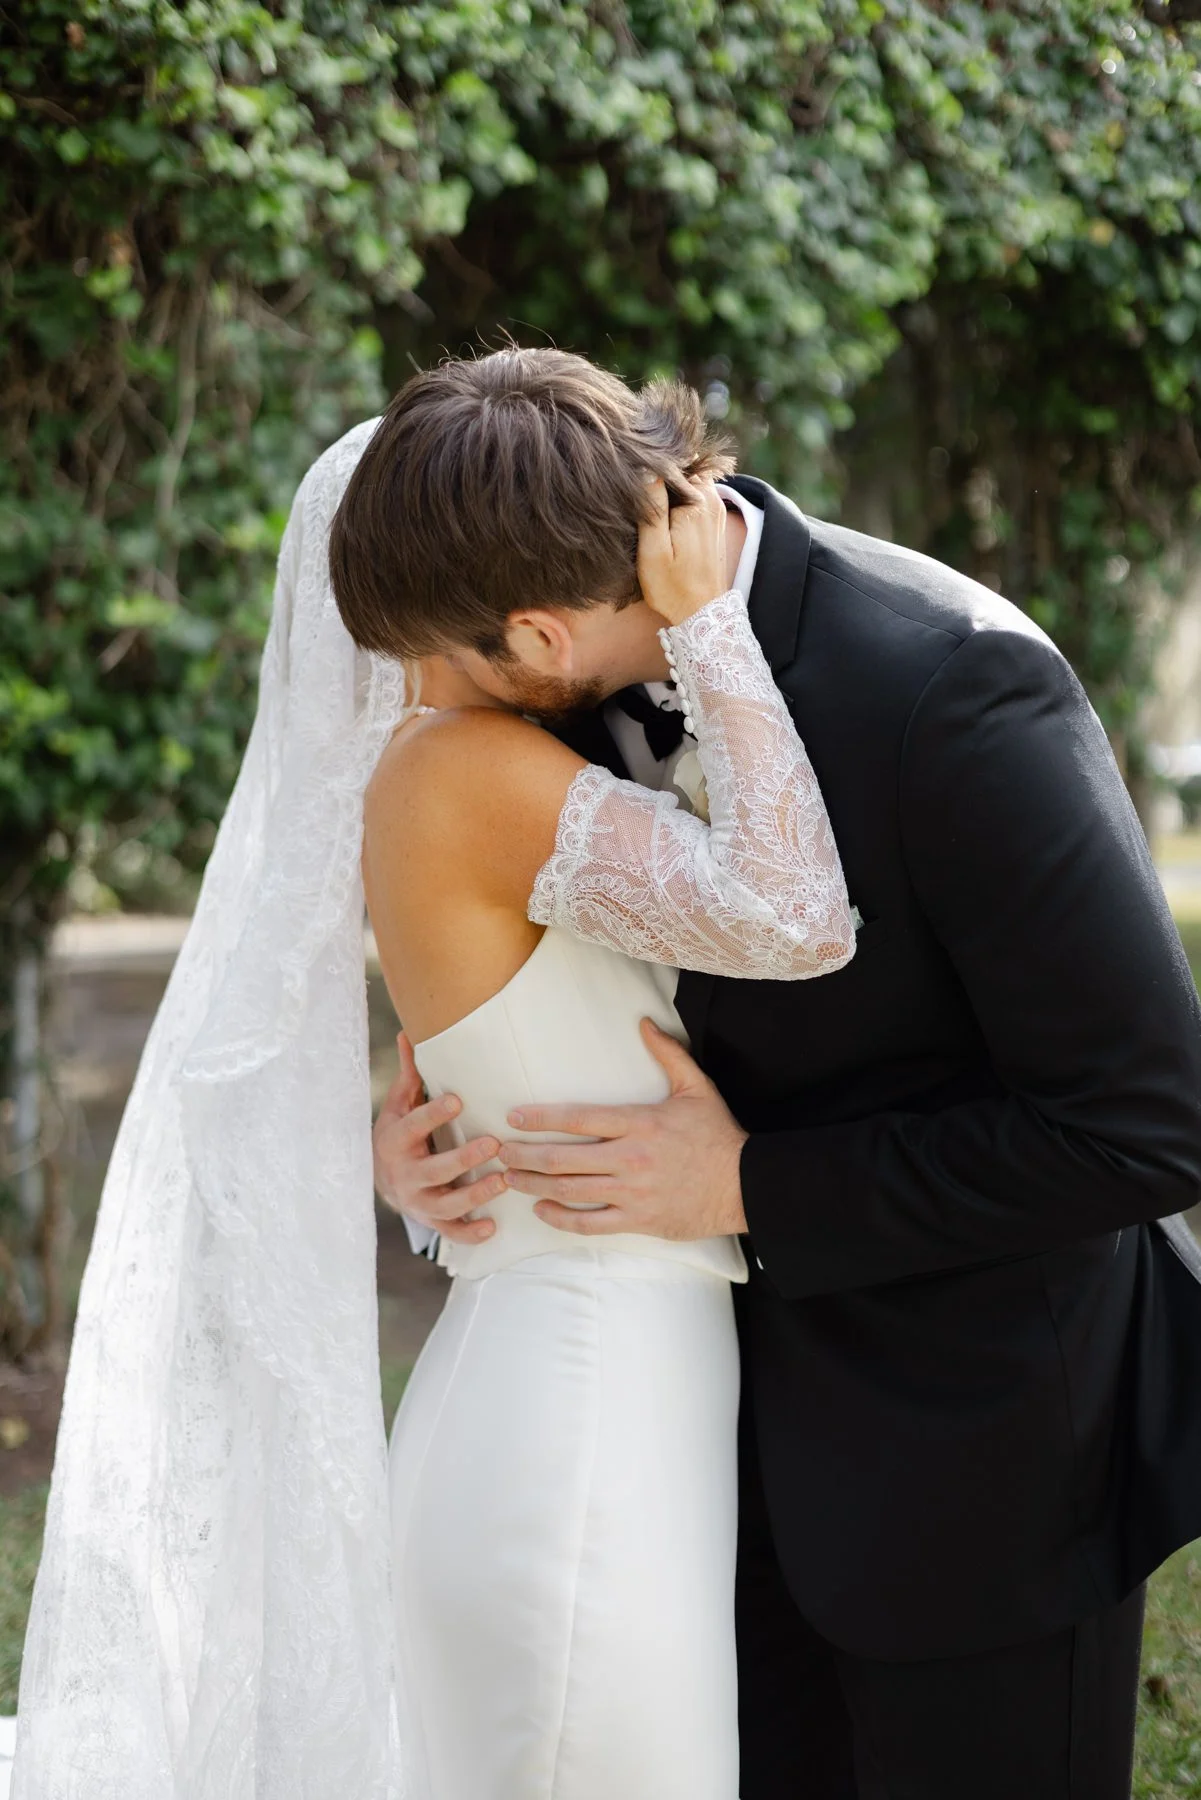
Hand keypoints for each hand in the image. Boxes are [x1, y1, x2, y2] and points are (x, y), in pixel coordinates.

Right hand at [373, 1031, 505, 1244]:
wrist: (381, 1180)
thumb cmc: (400, 1134)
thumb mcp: (399, 1106)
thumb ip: (409, 1074)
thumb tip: (408, 1033)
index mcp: (396, 1140)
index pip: (414, 1126)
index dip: (433, 1114)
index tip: (458, 1100)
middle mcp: (405, 1174)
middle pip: (435, 1169)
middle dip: (464, 1159)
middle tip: (494, 1143)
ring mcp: (417, 1201)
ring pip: (446, 1203)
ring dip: (475, 1195)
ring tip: (503, 1181)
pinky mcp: (430, 1220)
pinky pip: (450, 1231)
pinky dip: (469, 1232)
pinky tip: (492, 1226)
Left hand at [497, 1020, 748, 1239]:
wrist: (746, 1184)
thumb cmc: (718, 1135)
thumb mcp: (697, 1088)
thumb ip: (668, 1054)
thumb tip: (645, 1022)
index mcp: (640, 1123)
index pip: (579, 1118)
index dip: (541, 1118)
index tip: (514, 1117)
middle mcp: (631, 1158)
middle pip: (563, 1158)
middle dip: (524, 1155)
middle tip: (498, 1152)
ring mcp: (633, 1192)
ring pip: (570, 1190)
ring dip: (533, 1185)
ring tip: (509, 1178)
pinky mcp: (638, 1220)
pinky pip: (590, 1223)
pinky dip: (560, 1218)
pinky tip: (541, 1209)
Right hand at [638, 476, 728, 626]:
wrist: (701, 614)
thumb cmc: (672, 587)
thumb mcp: (653, 551)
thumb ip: (652, 508)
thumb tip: (648, 469)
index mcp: (696, 502)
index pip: (672, 463)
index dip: (650, 465)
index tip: (632, 477)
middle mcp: (711, 500)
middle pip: (683, 468)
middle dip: (661, 472)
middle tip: (639, 490)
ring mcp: (716, 509)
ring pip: (689, 479)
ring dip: (670, 485)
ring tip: (649, 499)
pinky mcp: (715, 519)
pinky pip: (696, 493)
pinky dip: (680, 496)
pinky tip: (664, 512)